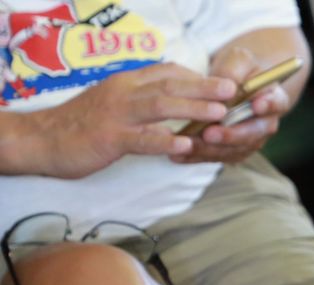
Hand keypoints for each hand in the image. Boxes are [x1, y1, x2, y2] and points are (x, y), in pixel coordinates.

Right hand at [21, 63, 233, 177]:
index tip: (222, 83)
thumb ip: (142, 98)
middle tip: (233, 90)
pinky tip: (186, 145)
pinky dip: (165, 141)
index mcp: (126, 83)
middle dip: (204, 86)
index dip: (197, 77)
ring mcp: (117, 115)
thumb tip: (175, 100)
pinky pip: (141, 139)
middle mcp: (123, 93)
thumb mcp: (114, 102)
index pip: (167, 72)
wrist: (42, 139)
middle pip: (170, 85)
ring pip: (159, 106)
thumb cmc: (82, 123)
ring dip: (193, 107)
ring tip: (220, 112)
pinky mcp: (109, 138)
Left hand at [172, 46, 292, 163]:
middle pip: (254, 134)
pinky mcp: (232, 150)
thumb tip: (227, 86)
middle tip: (211, 133)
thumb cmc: (236, 70)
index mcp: (273, 98)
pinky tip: (178, 155)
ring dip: (210, 150)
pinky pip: (216, 157)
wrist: (229, 87)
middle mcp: (265, 124)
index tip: (257, 104)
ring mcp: (249, 140)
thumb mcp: (237, 60)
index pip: (277, 103)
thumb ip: (233, 70)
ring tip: (188, 145)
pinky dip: (197, 157)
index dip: (269, 105)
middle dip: (231, 135)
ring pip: (233, 150)